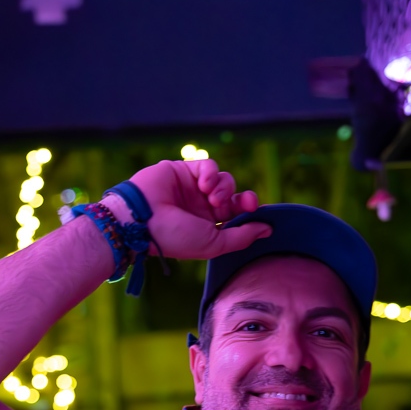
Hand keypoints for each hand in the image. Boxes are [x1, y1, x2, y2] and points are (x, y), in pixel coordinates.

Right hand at [127, 159, 271, 259]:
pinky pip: (207, 166)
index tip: (254, 210)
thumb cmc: (176, 237)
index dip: (248, 210)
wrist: (142, 220)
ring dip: (223, 187)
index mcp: (207, 226)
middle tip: (245, 202)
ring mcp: (192, 188)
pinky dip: (210, 173)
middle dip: (243, 198)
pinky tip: (203, 184)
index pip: (235, 215)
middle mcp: (201, 207)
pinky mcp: (183, 170)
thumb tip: (268, 230)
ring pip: (223, 179)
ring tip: (212, 198)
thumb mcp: (214, 244)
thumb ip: (241, 236)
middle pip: (233, 196)